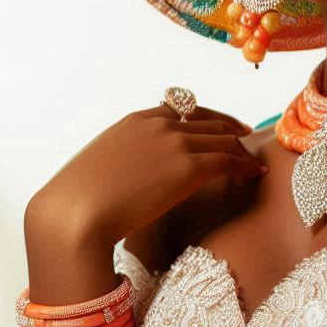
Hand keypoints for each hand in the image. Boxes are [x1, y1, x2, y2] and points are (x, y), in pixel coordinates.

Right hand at [25, 102, 266, 249]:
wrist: (74, 216)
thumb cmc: (75, 202)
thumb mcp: (99, 165)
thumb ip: (122, 158)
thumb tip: (130, 174)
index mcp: (136, 121)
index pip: (181, 110)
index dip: (203, 117)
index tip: (216, 124)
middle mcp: (159, 125)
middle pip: (207, 121)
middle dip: (228, 130)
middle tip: (244, 137)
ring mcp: (175, 144)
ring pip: (222, 139)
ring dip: (240, 149)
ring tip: (251, 161)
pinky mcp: (188, 167)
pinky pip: (226, 161)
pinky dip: (243, 165)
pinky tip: (252, 173)